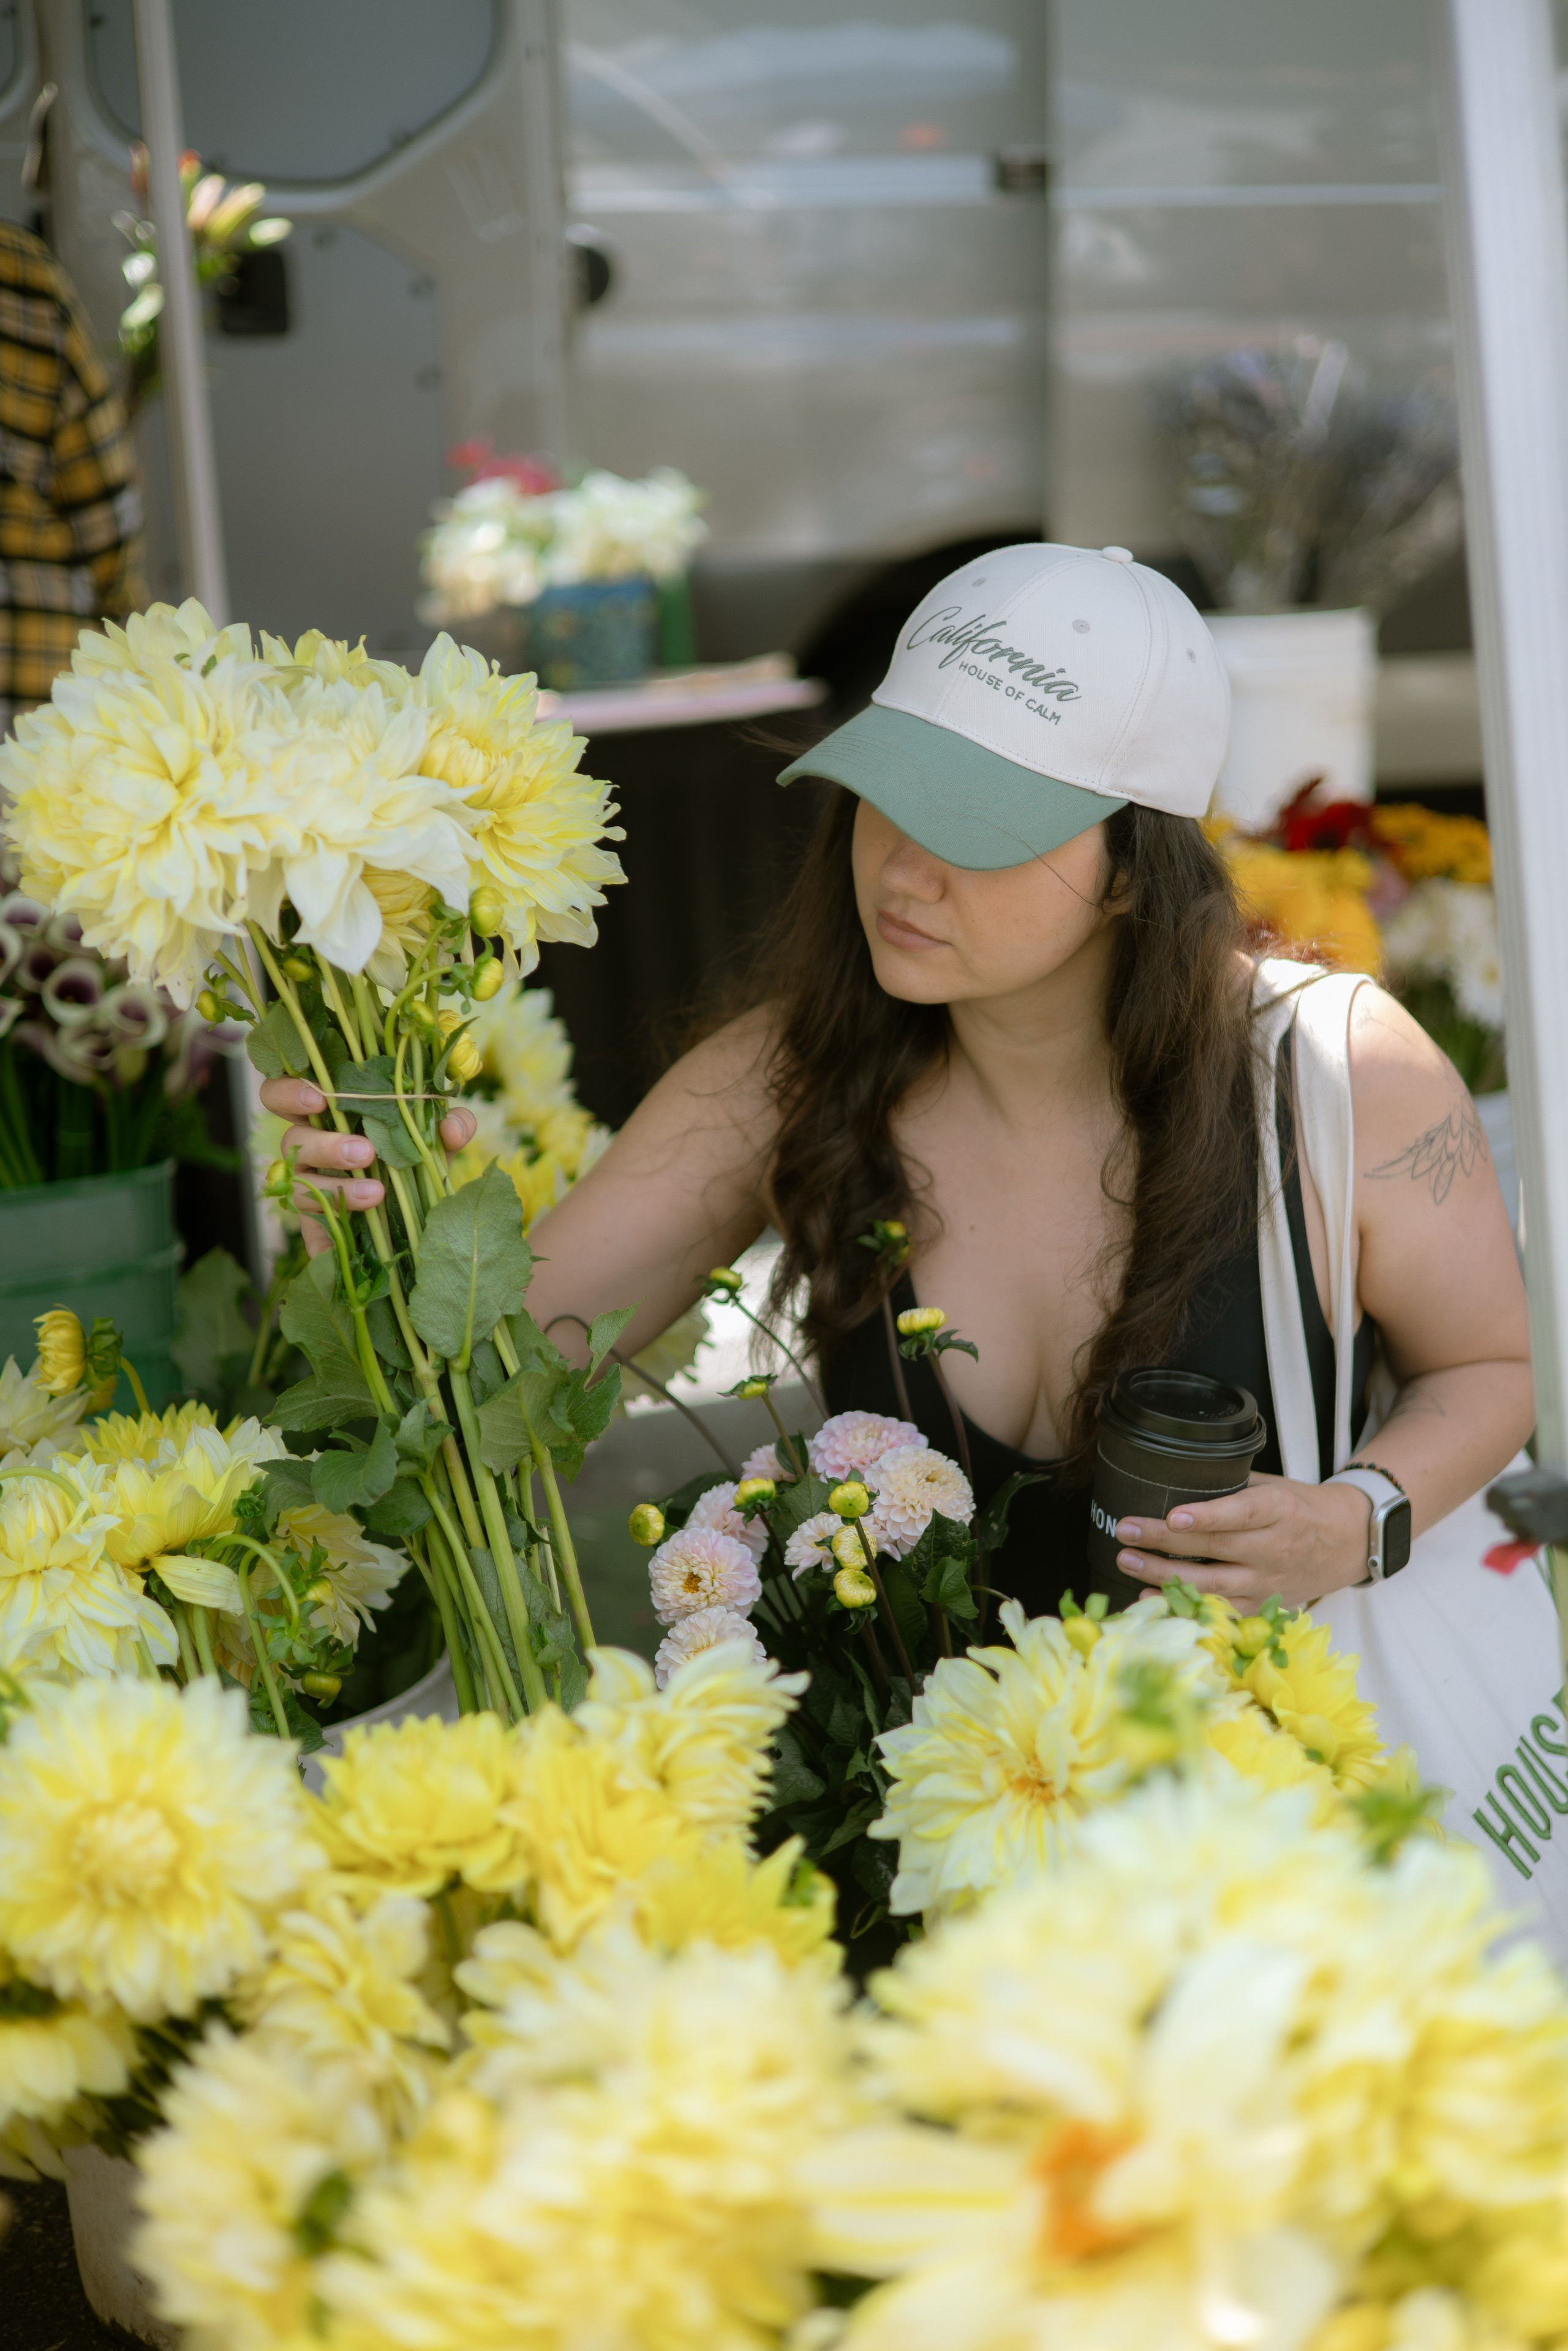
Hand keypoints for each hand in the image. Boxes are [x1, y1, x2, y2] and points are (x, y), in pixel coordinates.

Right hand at [258, 1076, 476, 1256]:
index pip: (281, 1094)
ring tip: (376, 1193)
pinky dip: (326, 1239)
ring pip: (300, 1184)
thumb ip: (451, 1123)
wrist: (418, 1211)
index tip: (319, 1098)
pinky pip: (310, 1233)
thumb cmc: (414, 1157)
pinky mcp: (314, 1227)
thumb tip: (450, 1128)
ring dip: (336, 1188)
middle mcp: (308, 1148)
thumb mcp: (435, 1137)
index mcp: (325, 1114)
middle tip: (365, 1153)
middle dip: (326, 1146)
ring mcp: (307, 1188)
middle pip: (292, 1140)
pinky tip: (350, 1240)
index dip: (289, 1092)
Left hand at [1114, 1471, 1372, 1609]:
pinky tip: (1151, 1598)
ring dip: (1165, 1574)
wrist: (1348, 1542)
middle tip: (1125, 1531)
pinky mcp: (1263, 1604)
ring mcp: (1267, 1581)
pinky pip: (1220, 1610)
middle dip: (1164, 1541)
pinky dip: (1185, 1606)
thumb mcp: (1274, 1486)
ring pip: (1213, 1583)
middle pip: (1215, 1548)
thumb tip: (1178, 1478)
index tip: (1173, 1515)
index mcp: (1278, 1510)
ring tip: (1127, 1562)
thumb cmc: (1300, 1507)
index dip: (1207, 1516)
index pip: (1241, 1514)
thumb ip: (1232, 1487)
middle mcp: (1273, 1548)